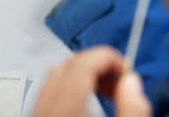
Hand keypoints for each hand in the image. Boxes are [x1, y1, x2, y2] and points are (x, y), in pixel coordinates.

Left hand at [31, 46, 151, 116]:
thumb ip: (131, 109)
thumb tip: (132, 82)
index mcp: (63, 109)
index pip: (82, 62)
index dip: (109, 57)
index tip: (127, 69)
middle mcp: (43, 110)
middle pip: (66, 66)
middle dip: (97, 65)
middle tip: (121, 81)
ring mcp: (35, 114)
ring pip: (54, 78)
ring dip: (83, 76)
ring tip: (109, 92)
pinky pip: (48, 94)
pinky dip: (70, 90)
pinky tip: (91, 103)